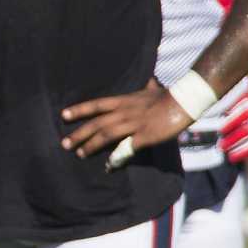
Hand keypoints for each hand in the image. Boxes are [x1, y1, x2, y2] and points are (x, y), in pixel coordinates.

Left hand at [60, 81, 192, 167]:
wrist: (184, 101)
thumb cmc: (168, 95)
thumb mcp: (152, 89)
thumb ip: (147, 87)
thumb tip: (149, 81)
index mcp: (124, 100)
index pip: (97, 105)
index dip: (79, 110)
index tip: (64, 115)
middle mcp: (125, 112)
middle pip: (97, 123)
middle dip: (79, 134)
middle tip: (65, 143)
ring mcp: (133, 124)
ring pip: (106, 135)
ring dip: (91, 145)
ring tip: (80, 154)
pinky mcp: (144, 136)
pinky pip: (126, 149)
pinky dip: (116, 158)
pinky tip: (109, 166)